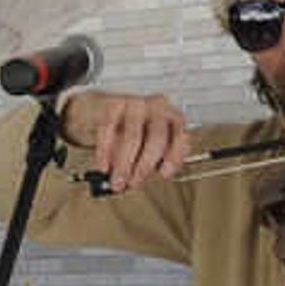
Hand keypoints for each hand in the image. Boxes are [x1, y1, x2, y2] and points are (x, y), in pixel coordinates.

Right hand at [63, 91, 196, 193]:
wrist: (110, 107)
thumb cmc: (136, 130)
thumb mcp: (150, 145)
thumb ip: (152, 162)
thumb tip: (140, 181)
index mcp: (174, 119)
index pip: (180, 138)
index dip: (174, 158)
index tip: (164, 174)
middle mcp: (159, 108)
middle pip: (157, 138)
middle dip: (145, 166)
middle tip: (134, 183)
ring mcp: (137, 104)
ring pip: (133, 137)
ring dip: (124, 164)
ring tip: (117, 181)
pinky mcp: (114, 103)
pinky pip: (110, 129)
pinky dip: (105, 152)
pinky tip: (104, 166)